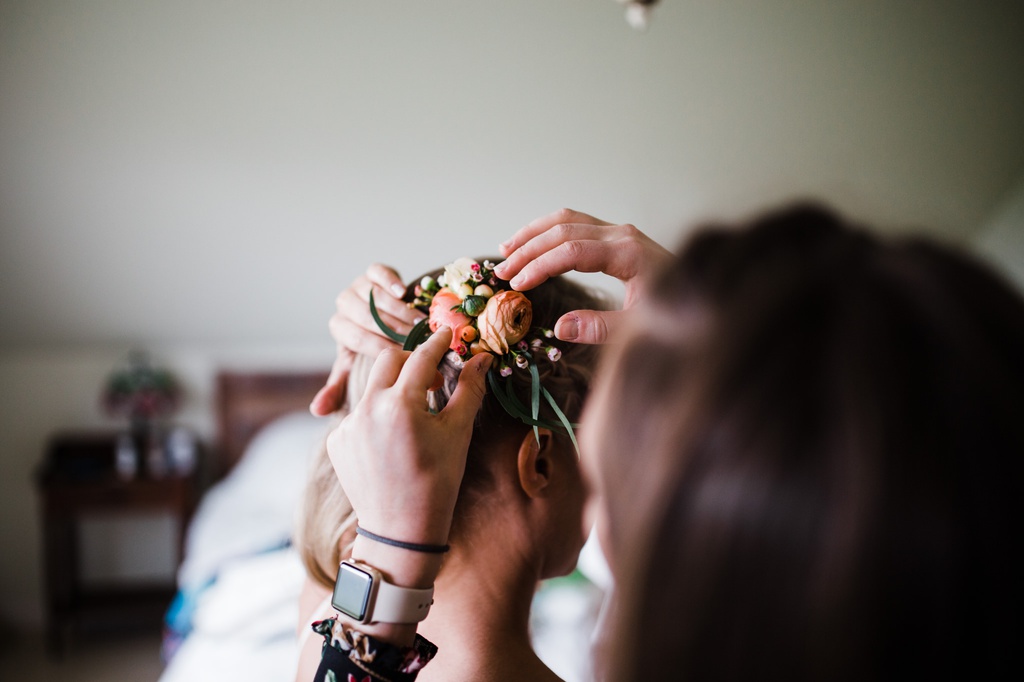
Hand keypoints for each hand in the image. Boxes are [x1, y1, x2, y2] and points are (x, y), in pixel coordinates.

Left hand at [309, 264, 424, 415]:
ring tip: (419, 323)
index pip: (356, 338)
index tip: (401, 355)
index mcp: (340, 329)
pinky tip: (404, 293)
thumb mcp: (357, 368)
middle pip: (366, 316)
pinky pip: (378, 272)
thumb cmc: (375, 347)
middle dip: (393, 329)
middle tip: (416, 339)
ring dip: (398, 310)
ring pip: (375, 296)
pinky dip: (390, 281)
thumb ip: (340, 388)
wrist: (389, 318)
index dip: (378, 345)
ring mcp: (358, 286)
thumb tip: (316, 410)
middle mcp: (344, 306)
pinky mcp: (372, 272)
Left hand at [327, 328, 491, 550]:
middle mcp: (367, 408)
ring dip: (394, 388)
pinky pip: (359, 414)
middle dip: (411, 359)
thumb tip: (481, 359)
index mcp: (399, 404)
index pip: (421, 357)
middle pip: (388, 360)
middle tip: (432, 373)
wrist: (401, 530)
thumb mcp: (457, 433)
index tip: (447, 334)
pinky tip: (394, 438)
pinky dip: (377, 415)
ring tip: (415, 410)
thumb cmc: (437, 482)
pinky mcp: (337, 442)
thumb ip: (468, 390)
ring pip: (372, 388)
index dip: (437, 343)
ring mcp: (348, 425)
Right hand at [493, 208, 671, 343]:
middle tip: (502, 271)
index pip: (571, 251)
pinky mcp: (618, 237)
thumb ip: (600, 328)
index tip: (517, 285)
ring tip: (506, 250)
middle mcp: (622, 234)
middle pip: (564, 230)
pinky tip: (533, 244)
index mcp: (628, 253)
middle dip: (529, 249)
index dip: (540, 266)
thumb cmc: (677, 314)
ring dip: (534, 233)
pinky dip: (550, 231)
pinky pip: (577, 224)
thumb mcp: (639, 327)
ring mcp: (620, 232)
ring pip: (567, 220)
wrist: (703, 299)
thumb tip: (560, 328)